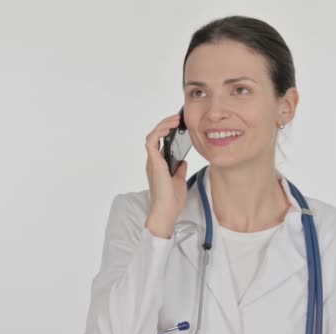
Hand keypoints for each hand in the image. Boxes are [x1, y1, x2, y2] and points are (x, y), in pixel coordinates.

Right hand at [144, 113, 188, 238]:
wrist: (166, 212)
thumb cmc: (171, 200)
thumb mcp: (179, 180)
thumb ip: (180, 169)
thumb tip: (183, 161)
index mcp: (159, 165)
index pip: (160, 142)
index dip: (167, 131)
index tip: (179, 124)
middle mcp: (153, 161)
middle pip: (156, 136)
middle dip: (166, 125)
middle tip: (178, 118)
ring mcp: (152, 162)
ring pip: (152, 136)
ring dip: (163, 126)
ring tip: (174, 120)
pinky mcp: (154, 163)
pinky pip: (152, 143)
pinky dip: (159, 133)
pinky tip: (168, 129)